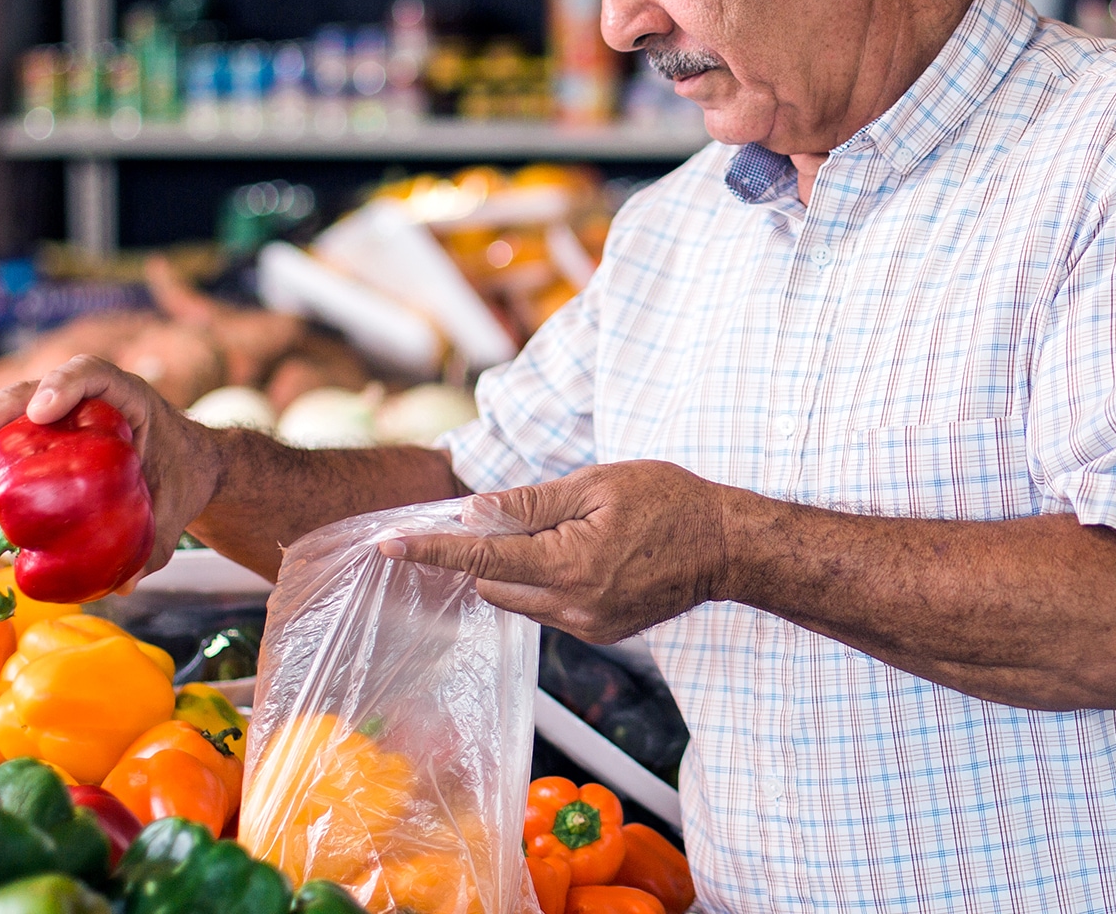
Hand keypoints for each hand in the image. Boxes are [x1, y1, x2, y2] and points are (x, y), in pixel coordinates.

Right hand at [0, 354, 220, 579]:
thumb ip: (157, 542)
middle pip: (31, 393)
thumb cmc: (184, 476)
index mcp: (130, 400)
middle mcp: (90, 401)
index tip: (39, 412)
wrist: (189, 468)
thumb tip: (122, 586)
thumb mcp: (177, 509)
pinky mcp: (49, 438)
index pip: (93, 373)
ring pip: (10, 418)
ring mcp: (65, 417)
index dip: (63, 383)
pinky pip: (11, 444)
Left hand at [383, 460, 729, 645]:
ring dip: (517, 565)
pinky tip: (583, 551)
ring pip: (518, 598)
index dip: (432, 549)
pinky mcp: (599, 633)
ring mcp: (587, 626)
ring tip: (566, 528)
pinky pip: (548, 606)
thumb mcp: (596, 483)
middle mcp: (573, 607)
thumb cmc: (667, 500)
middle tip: (515, 510)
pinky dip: (545, 578)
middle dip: (486, 548)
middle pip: (492, 582)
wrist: (725, 545)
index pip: (482, 557)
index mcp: (570, 564)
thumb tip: (476, 512)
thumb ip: (531, 503)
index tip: (390, 545)